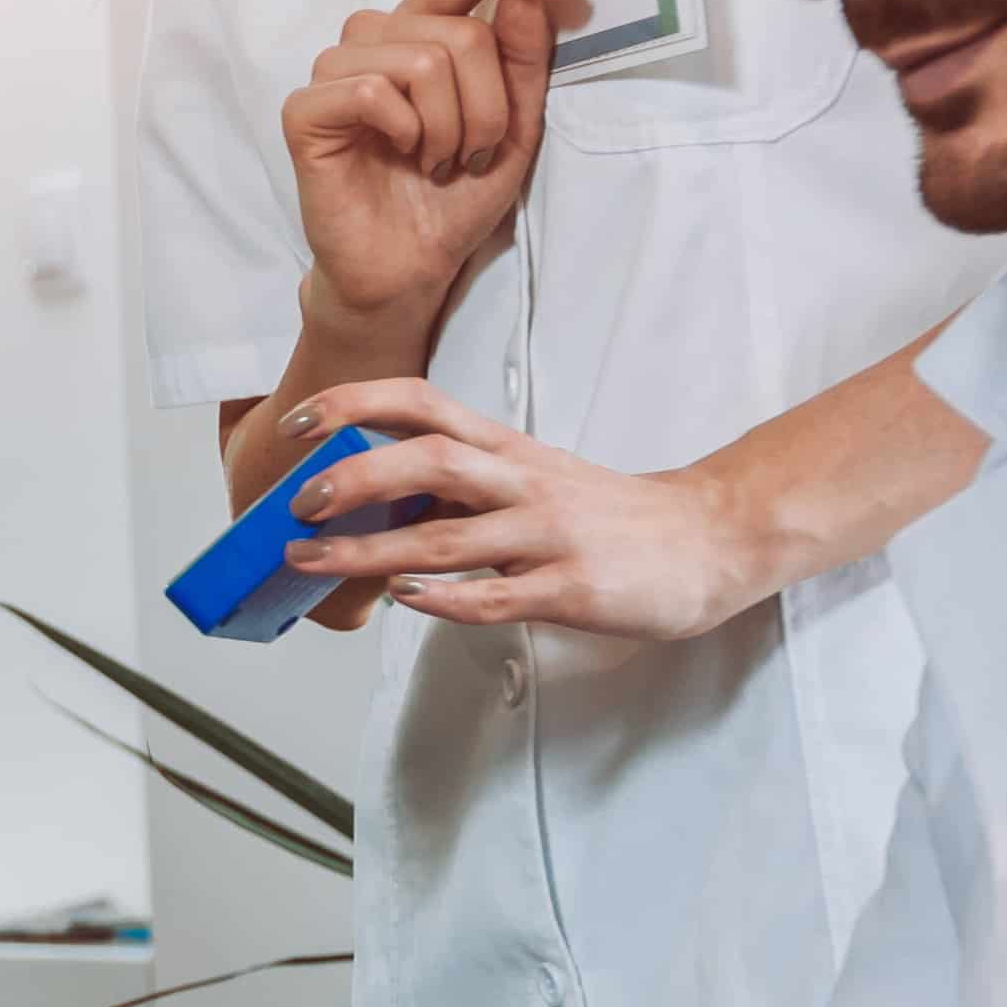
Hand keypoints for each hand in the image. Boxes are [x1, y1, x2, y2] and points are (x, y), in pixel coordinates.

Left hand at [271, 381, 761, 643]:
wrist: (708, 539)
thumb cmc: (608, 512)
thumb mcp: (533, 475)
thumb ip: (463, 481)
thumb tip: (371, 500)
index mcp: (508, 447)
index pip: (422, 404)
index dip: (355, 404)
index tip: (299, 421)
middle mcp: (522, 482)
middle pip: (429, 461)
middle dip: (354, 477)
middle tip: (299, 502)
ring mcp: (547, 535)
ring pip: (445, 537)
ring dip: (369, 552)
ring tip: (311, 561)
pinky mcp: (571, 589)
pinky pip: (496, 596)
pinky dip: (445, 600)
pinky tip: (404, 602)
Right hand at [277, 0, 579, 335]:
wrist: (409, 268)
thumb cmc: (455, 196)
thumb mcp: (515, 128)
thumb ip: (524, 61)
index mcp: (427, 30)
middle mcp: (379, 38)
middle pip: (460, 31)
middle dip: (487, 107)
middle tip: (470, 154)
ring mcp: (337, 70)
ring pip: (421, 60)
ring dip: (448, 126)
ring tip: (435, 161)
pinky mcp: (307, 110)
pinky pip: (371, 91)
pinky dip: (404, 131)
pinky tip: (400, 156)